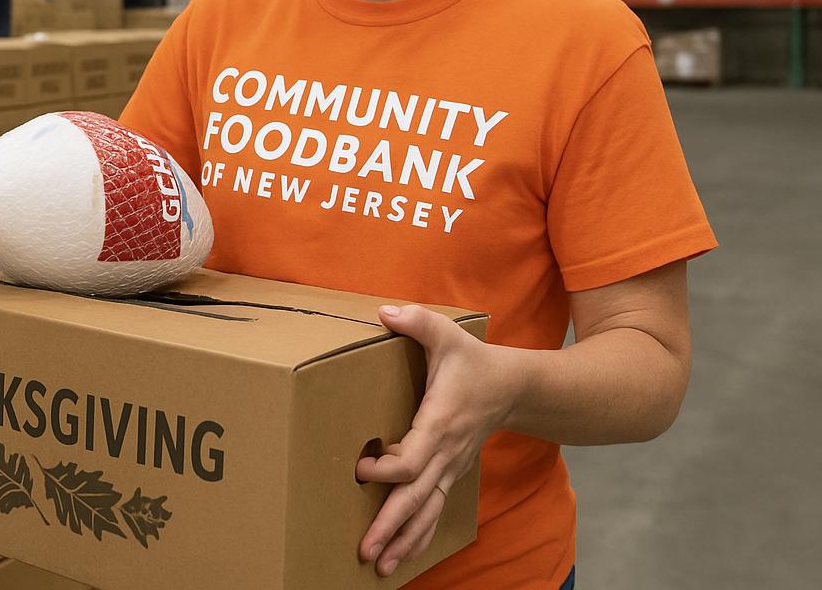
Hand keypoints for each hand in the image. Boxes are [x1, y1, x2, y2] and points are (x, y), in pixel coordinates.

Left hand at [357, 304, 519, 577]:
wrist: (516, 388)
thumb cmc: (474, 362)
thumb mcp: (448, 335)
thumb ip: (418, 322)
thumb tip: (384, 311)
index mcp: (440, 423)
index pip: (412, 458)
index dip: (387, 469)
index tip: (359, 470)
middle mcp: (446, 454)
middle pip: (417, 498)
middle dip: (391, 526)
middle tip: (366, 552)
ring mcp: (450, 469)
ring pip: (427, 513)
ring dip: (403, 541)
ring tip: (379, 568)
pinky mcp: (449, 475)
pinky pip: (433, 511)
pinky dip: (417, 536)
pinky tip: (399, 557)